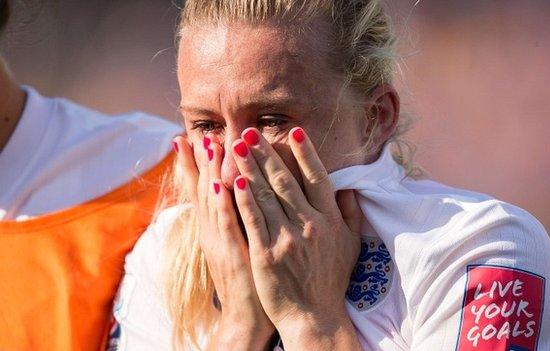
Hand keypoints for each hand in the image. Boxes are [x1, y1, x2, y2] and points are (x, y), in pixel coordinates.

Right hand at [173, 136, 274, 349]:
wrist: (247, 318)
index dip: (199, 165)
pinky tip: (221, 182)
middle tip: (196, 132)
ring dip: (209, 172)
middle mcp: (214, 232)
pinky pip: (228, 225)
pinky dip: (223, 203)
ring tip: (207, 144)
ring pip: (214, 201)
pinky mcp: (233, 255)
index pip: (207, 190)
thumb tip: (245, 195)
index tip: (195, 136)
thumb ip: (242, 220)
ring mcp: (222, 243)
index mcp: (217, 229)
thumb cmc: (252, 281)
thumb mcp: (242, 246)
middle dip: (200, 161)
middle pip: (205, 190)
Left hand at [229, 127, 362, 349]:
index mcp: (330, 220)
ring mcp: (287, 239)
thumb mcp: (352, 246)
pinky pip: (253, 220)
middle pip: (286, 181)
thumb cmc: (331, 280)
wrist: (314, 316)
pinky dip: (243, 199)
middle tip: (251, 131)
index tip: (294, 132)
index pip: (318, 178)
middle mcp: (310, 225)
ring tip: (236, 147)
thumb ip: (352, 214)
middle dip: (267, 153)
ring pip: (266, 196)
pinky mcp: (266, 254)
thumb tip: (348, 187)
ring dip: (250, 168)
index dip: (305, 153)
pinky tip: (234, 181)